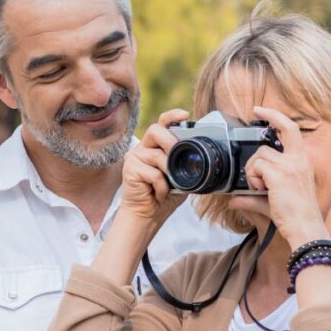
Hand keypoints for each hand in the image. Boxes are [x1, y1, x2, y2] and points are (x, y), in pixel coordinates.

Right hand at [119, 109, 189, 225]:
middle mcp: (143, 148)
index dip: (172, 116)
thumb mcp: (180, 177)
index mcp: (155, 147)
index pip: (162, 124)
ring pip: (156, 155)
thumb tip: (200, 157)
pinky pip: (153, 173)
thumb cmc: (163, 196)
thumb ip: (186, 164)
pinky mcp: (129, 169)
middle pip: (156, 130)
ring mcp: (134, 158)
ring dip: (168, 173)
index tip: (185, 115)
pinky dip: (161, 186)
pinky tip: (158, 194)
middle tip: (178, 158)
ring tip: (168, 186)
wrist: (147, 215)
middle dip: (171, 143)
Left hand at [229, 106, 328, 247]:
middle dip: (260, 142)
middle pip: (273, 138)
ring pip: (260, 155)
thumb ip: (252, 197)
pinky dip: (254, 178)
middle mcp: (299, 160)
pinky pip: (257, 167)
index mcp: (303, 161)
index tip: (260, 110)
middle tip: (254, 149)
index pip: (291, 129)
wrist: (306, 229)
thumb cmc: (296, 216)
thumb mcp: (273, 202)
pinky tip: (261, 191)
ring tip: (261, 189)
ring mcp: (291, 166)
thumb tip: (232, 200)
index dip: (275, 116)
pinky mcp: (281, 174)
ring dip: (254, 171)